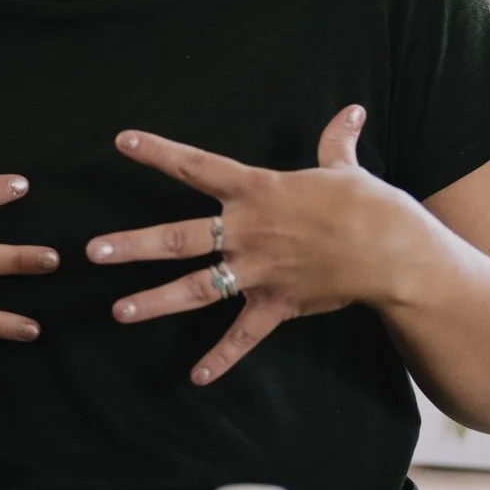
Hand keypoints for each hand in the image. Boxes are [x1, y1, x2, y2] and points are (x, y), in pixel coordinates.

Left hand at [86, 106, 423, 384]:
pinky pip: (243, 336)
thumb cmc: (370, 206)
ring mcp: (259, 271)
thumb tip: (353, 110)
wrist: (396, 254)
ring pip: (198, 288)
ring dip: (156, 300)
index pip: (198, 167)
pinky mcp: (278, 305)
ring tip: (118, 311)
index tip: (122, 142)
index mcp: (259, 190)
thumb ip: (337, 141)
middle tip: (93, 251)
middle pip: (180, 237)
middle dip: (134, 244)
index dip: (159, 152)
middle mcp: (249, 231)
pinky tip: (196, 378)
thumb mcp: (347, 168)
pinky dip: (221, 358)